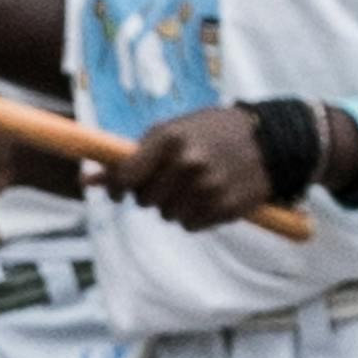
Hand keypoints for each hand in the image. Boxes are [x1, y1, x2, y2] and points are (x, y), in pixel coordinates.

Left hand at [113, 105, 272, 230]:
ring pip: (169, 216)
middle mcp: (188, 163)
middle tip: (169, 181)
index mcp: (170, 138)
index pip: (126, 176)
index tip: (119, 191)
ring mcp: (208, 187)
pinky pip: (191, 226)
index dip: (117, 188)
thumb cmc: (213, 131)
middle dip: (152, 194)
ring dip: (175, 207)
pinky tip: (210, 197)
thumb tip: (86, 181)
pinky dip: (196, 216)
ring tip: (194, 186)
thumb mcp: (173, 131)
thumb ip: (132, 155)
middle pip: (146, 201)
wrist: (271, 140)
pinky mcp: (225, 207)